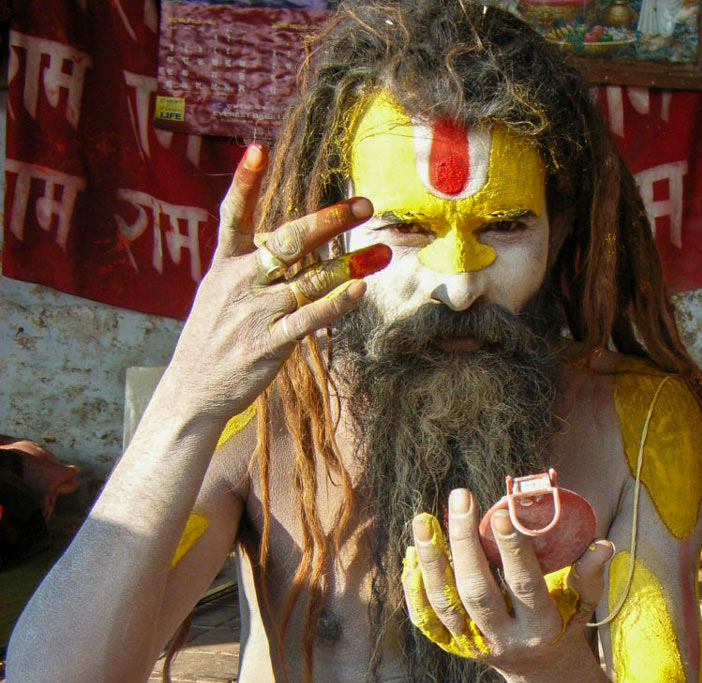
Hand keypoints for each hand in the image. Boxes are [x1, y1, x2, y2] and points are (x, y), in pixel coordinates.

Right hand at [165, 144, 389, 422]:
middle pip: (288, 241)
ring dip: (350, 264)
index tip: (257, 150)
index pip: (233, 215)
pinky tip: (359, 290)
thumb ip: (248, 265)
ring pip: (309, 280)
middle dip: (329, 220)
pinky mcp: (271, 343)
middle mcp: (240, 282)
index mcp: (225, 264)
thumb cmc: (211, 338)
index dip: (244, 182)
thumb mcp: (218, 293)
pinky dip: (336, 304)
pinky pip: (309, 318)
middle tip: (364, 204)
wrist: (194, 389)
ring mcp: (256, 312)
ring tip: (383, 252)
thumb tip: (281, 241)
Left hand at [401, 487, 613, 670]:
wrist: (538, 670)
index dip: (512, 549)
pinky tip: (412, 552)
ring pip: (444, 603)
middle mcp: (502, 638)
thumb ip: (588, 575)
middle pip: (476, 591)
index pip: (523, 585)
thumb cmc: (563, 622)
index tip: (499, 511)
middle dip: (465, 543)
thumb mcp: (583, 604)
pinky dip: (414, 586)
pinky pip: (425, 617)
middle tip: (460, 497)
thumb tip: (602, 545)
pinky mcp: (451, 645)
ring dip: (430, 560)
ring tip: (423, 519)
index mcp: (540, 628)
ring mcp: (472, 644)